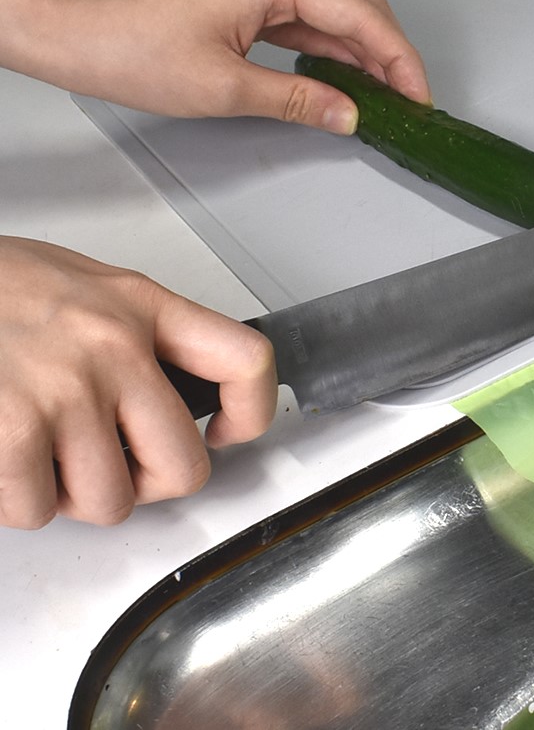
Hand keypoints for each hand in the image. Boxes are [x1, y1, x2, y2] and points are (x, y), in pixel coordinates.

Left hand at [0, 0, 430, 133]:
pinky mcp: (252, 7)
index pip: (359, 15)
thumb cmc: (133, 50)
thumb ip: (298, 99)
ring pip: (338, 16)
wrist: (80, 41)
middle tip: (411, 102)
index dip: (398, 58)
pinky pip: (311, 26)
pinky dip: (337, 55)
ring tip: (388, 100)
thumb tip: (349, 114)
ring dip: (367, 57)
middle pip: (359, 6)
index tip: (417, 97)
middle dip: (392, 54)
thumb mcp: (225, 88)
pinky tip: (349, 84)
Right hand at [0, 237, 276, 528]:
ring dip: (69, 495)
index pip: (246, 360)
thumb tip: (168, 393)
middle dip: (144, 483)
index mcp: (140, 306)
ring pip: (109, 503)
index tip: (225, 432)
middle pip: (183, 467)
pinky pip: (37, 508)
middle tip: (109, 467)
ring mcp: (65, 392)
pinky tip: (0, 457)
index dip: (252, 412)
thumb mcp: (73, 282)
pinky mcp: (13, 431)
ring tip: (36, 452)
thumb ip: (131, 330)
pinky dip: (14, 498)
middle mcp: (115, 349)